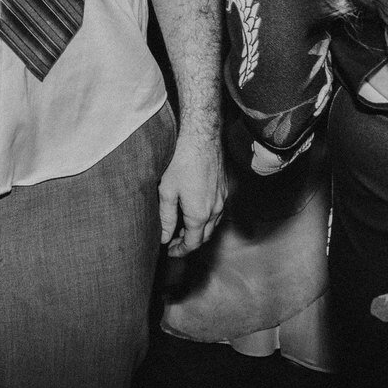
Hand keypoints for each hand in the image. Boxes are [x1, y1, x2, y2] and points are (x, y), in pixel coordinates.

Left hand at [158, 128, 225, 255]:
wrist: (200, 136)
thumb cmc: (180, 160)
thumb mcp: (166, 191)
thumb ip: (166, 218)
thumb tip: (164, 237)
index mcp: (200, 214)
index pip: (193, 243)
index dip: (180, 250)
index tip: (170, 251)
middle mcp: (215, 209)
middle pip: (205, 236)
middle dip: (189, 243)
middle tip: (173, 242)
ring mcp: (222, 198)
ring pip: (212, 224)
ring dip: (199, 230)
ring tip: (181, 228)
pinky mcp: (224, 187)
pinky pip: (217, 211)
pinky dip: (206, 218)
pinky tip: (194, 210)